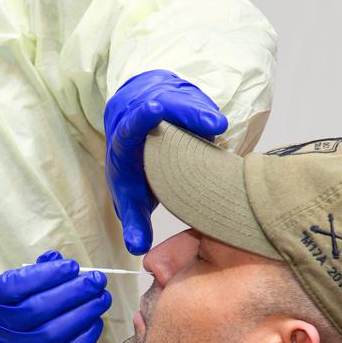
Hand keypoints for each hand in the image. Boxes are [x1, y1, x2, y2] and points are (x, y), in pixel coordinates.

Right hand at [0, 250, 111, 342]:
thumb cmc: (11, 318)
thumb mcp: (10, 294)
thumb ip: (32, 273)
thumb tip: (57, 259)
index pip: (13, 286)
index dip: (45, 274)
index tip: (72, 266)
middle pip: (36, 309)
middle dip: (73, 292)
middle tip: (97, 280)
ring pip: (53, 333)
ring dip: (83, 312)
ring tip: (102, 298)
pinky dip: (84, 337)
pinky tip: (95, 321)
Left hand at [104, 69, 228, 254]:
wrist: (135, 134)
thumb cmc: (133, 168)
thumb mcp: (130, 197)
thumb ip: (134, 222)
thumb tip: (137, 248)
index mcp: (124, 141)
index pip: (131, 123)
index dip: (142, 115)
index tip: (155, 108)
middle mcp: (140, 114)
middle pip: (164, 103)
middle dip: (188, 111)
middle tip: (214, 125)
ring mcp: (161, 99)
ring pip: (183, 97)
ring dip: (200, 111)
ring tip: (217, 128)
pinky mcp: (180, 94)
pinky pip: (195, 98)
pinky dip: (206, 111)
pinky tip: (216, 126)